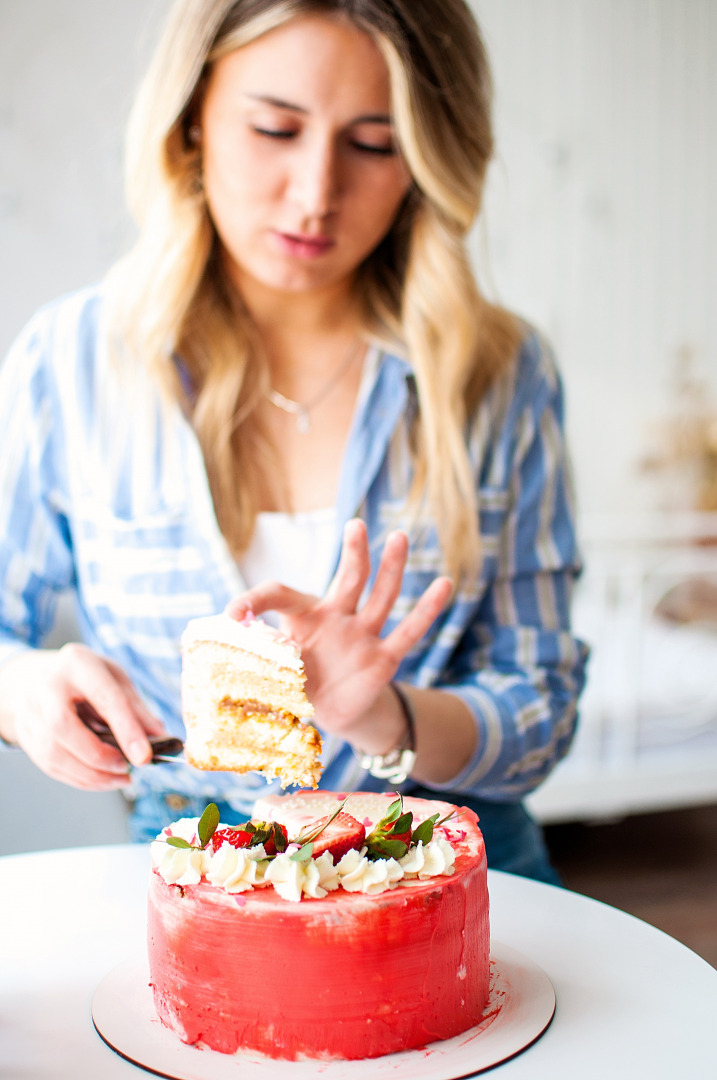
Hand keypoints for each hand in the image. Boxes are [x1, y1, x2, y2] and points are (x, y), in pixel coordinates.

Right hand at [0, 644, 165, 789]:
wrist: (36, 675)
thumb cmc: (83, 676)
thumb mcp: (114, 677)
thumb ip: (136, 706)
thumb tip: (158, 734)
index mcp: (77, 664)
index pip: (104, 697)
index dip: (126, 729)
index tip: (144, 756)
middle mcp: (47, 686)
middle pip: (63, 727)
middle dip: (99, 755)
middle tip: (126, 768)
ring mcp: (30, 712)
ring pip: (53, 753)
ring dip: (90, 775)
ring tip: (120, 779)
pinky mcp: (25, 735)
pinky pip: (49, 766)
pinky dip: (78, 779)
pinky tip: (101, 779)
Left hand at [225, 519, 452, 744]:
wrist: (331, 711)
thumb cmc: (296, 683)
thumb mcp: (269, 676)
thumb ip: (250, 668)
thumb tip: (222, 669)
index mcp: (301, 618)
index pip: (280, 595)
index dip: (254, 601)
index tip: (230, 614)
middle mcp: (336, 618)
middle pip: (348, 579)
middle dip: (353, 552)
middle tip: (355, 525)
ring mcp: (362, 635)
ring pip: (380, 597)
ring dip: (391, 568)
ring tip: (399, 537)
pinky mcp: (383, 658)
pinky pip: (407, 633)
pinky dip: (425, 611)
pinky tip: (443, 584)